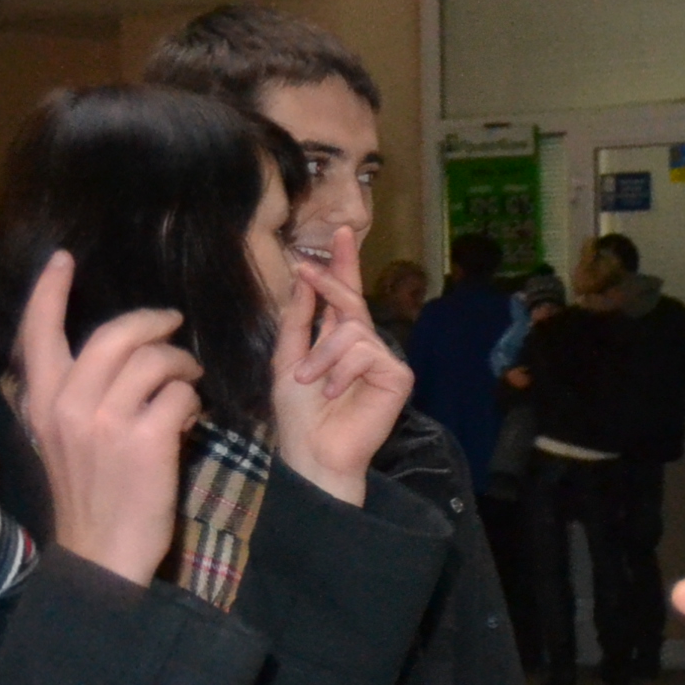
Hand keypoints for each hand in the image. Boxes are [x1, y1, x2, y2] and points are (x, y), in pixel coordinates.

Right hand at [17, 254, 202, 586]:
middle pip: (114, 334)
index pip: (38, 333)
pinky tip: (188, 421)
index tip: (63, 259)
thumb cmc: (92, 493)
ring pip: (154, 360)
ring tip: (188, 380)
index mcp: (42, 402)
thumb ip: (79, 397)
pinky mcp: (146, 440)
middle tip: (173, 324)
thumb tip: (121, 357)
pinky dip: (192, 400)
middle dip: (152, 322)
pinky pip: (181, 394)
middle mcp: (67, 405)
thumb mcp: (65, 439)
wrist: (102, 551)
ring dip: (181, 364)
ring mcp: (105, 422)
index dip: (50, 291)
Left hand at [271, 228, 412, 503]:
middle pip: (351, 300)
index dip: (343, 264)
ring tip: (312, 382)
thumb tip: (306, 278)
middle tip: (303, 267)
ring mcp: (383, 361)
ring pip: (352, 330)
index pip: (344, 295)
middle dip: (330, 280)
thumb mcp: (287, 360)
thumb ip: (298, 320)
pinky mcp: (397, 377)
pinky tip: (335, 392)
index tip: (340, 231)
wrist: (313, 453)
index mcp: (338, 340)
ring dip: (322, 355)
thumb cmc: (299, 415)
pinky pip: (366, 352)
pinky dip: (342, 370)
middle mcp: (365, 345)